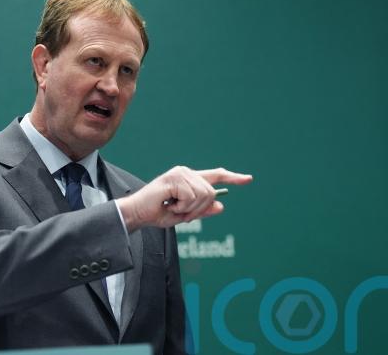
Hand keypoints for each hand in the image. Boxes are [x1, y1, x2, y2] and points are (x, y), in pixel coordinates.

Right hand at [117, 166, 252, 231]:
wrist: (138, 214)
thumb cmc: (158, 213)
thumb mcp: (185, 215)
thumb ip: (202, 210)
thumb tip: (221, 205)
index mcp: (190, 179)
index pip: (216, 175)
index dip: (233, 177)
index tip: (249, 179)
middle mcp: (186, 172)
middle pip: (210, 192)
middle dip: (199, 209)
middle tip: (182, 213)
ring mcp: (180, 173)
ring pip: (202, 195)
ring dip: (189, 209)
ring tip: (173, 208)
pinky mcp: (174, 178)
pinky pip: (190, 197)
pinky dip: (181, 208)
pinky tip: (169, 205)